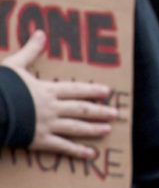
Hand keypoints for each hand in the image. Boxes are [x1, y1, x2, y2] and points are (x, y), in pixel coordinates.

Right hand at [2, 30, 116, 157]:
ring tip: (107, 130)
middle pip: (80, 109)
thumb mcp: (14, 66)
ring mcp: (46, 125)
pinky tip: (90, 155)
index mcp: (47, 90)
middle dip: (99, 111)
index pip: (75, 90)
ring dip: (93, 129)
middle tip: (115, 113)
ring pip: (76, 128)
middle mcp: (51, 108)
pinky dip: (77, 151)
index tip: (107, 92)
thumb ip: (30, 51)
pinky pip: (62, 147)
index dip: (92, 91)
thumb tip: (41, 33)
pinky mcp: (38, 141)